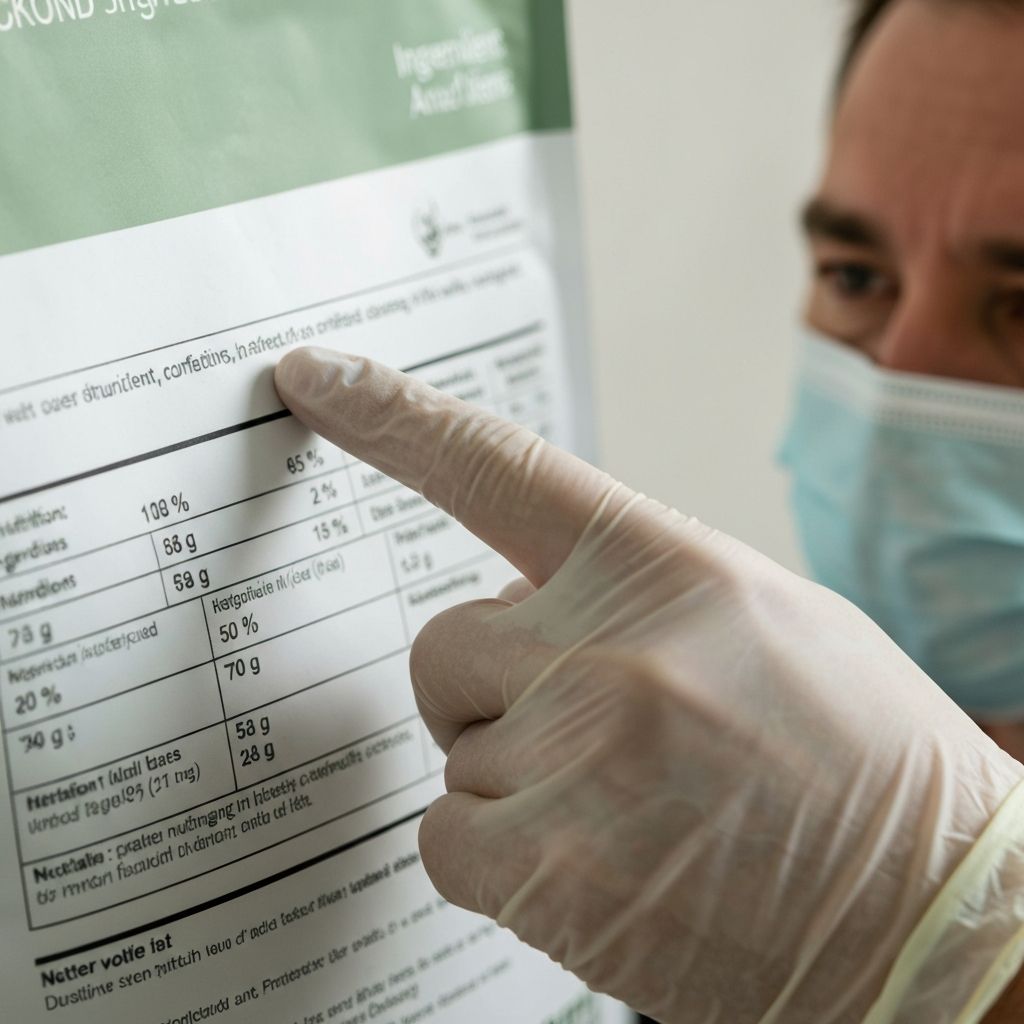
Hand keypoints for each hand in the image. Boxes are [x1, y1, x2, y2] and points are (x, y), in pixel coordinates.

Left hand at [275, 347, 1023, 1023]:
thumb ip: (634, 596)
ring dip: (514, 784)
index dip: (391, 416)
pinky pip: (447, 839)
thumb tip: (531, 604)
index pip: (495, 464)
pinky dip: (497, 860)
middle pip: (444, 645)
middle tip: (585, 740)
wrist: (934, 922)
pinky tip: (596, 870)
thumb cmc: (860, 767)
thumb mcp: (761, 626)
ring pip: (454, 751)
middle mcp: (610, 645)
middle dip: (490, 694)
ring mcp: (572, 754)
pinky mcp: (545, 867)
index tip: (315, 381)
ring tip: (629, 815)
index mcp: (668, 568)